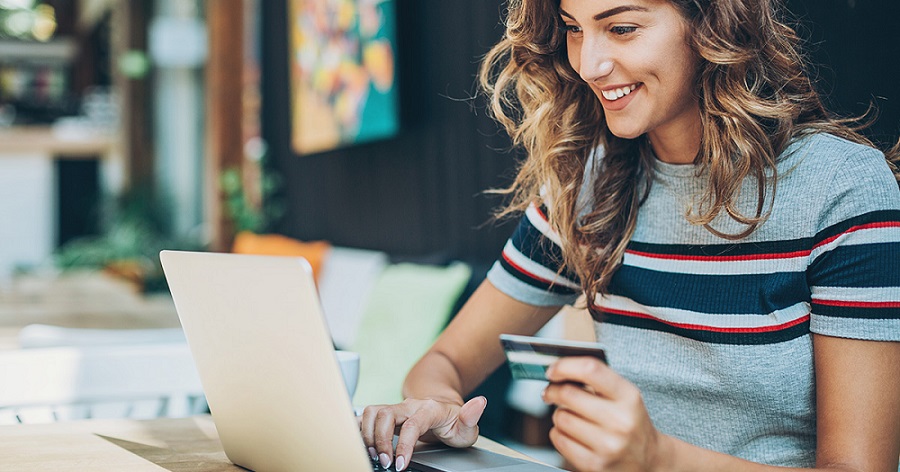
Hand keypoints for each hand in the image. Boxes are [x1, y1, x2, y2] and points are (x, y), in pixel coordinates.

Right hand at [358, 396, 486, 470]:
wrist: (442, 409)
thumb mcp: (467, 426)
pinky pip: (366, 415)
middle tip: (384, 462)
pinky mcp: (386, 413)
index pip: (412, 425)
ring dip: (368, 434)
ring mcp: (396, 408)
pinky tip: (361, 442)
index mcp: (429, 409)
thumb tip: (480, 402)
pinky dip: (359, 428)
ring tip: (373, 454)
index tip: (400, 465)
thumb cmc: (453, 422)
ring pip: (372, 411)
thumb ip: (471, 417)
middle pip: (386, 414)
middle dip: (380, 440)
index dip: (403, 445)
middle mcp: (409, 405)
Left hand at [542, 357, 662, 471]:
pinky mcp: (594, 464)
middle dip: (553, 390)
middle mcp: (620, 421)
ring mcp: (608, 445)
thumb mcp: (624, 396)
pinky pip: (559, 439)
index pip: (591, 370)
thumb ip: (597, 379)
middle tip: (550, 392)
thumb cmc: (630, 422)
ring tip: (570, 416)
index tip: (552, 370)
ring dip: (559, 414)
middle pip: (568, 394)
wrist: (648, 460)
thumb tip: (559, 370)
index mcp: (629, 397)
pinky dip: (558, 433)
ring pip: (561, 418)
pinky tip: (571, 433)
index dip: (565, 366)